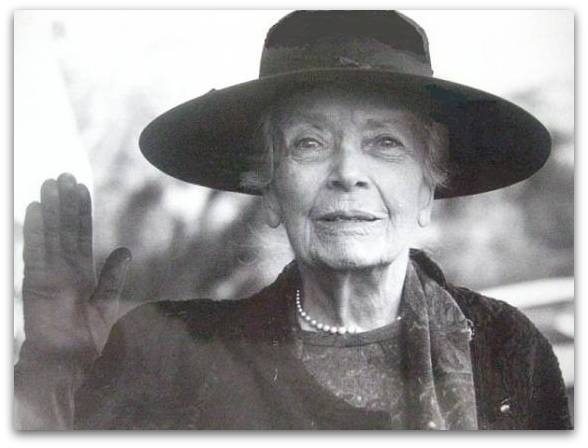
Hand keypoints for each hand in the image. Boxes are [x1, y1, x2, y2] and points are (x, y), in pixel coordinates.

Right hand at [21, 173, 130, 362]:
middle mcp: (64, 266)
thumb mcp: (105, 302)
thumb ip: (112, 276)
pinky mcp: (36, 280)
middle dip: (64, 202)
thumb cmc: (85, 336)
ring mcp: (49, 271)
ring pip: (50, 233)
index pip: (80, 233)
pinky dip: (36, 229)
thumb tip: (123, 253)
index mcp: (81, 270)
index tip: (80, 188)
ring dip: (49, 209)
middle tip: (63, 176)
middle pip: (64, 227)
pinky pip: (36, 249)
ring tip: (48, 184)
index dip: (80, 211)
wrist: (66, 358)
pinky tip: (35, 210)